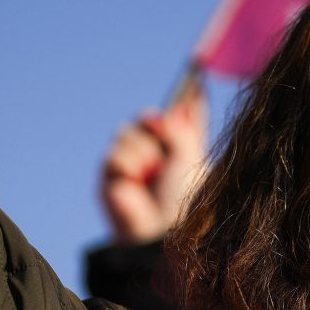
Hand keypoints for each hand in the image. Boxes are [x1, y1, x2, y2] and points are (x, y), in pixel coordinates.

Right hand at [99, 79, 208, 244]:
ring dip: (141, 150)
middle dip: (153, 123)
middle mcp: (159, 159)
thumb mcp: (190, 155)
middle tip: (159, 127)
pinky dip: (127, 165)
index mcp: (185, 154)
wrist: (160, 231)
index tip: (196, 78)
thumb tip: (181, 105)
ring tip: (151, 173)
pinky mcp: (113, 178)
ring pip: (127, 132)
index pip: (183, 121)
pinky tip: (135, 184)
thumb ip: (183, 127)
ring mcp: (134, 167)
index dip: (186, 102)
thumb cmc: (185, 198)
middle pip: (148, 119)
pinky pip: (114, 153)